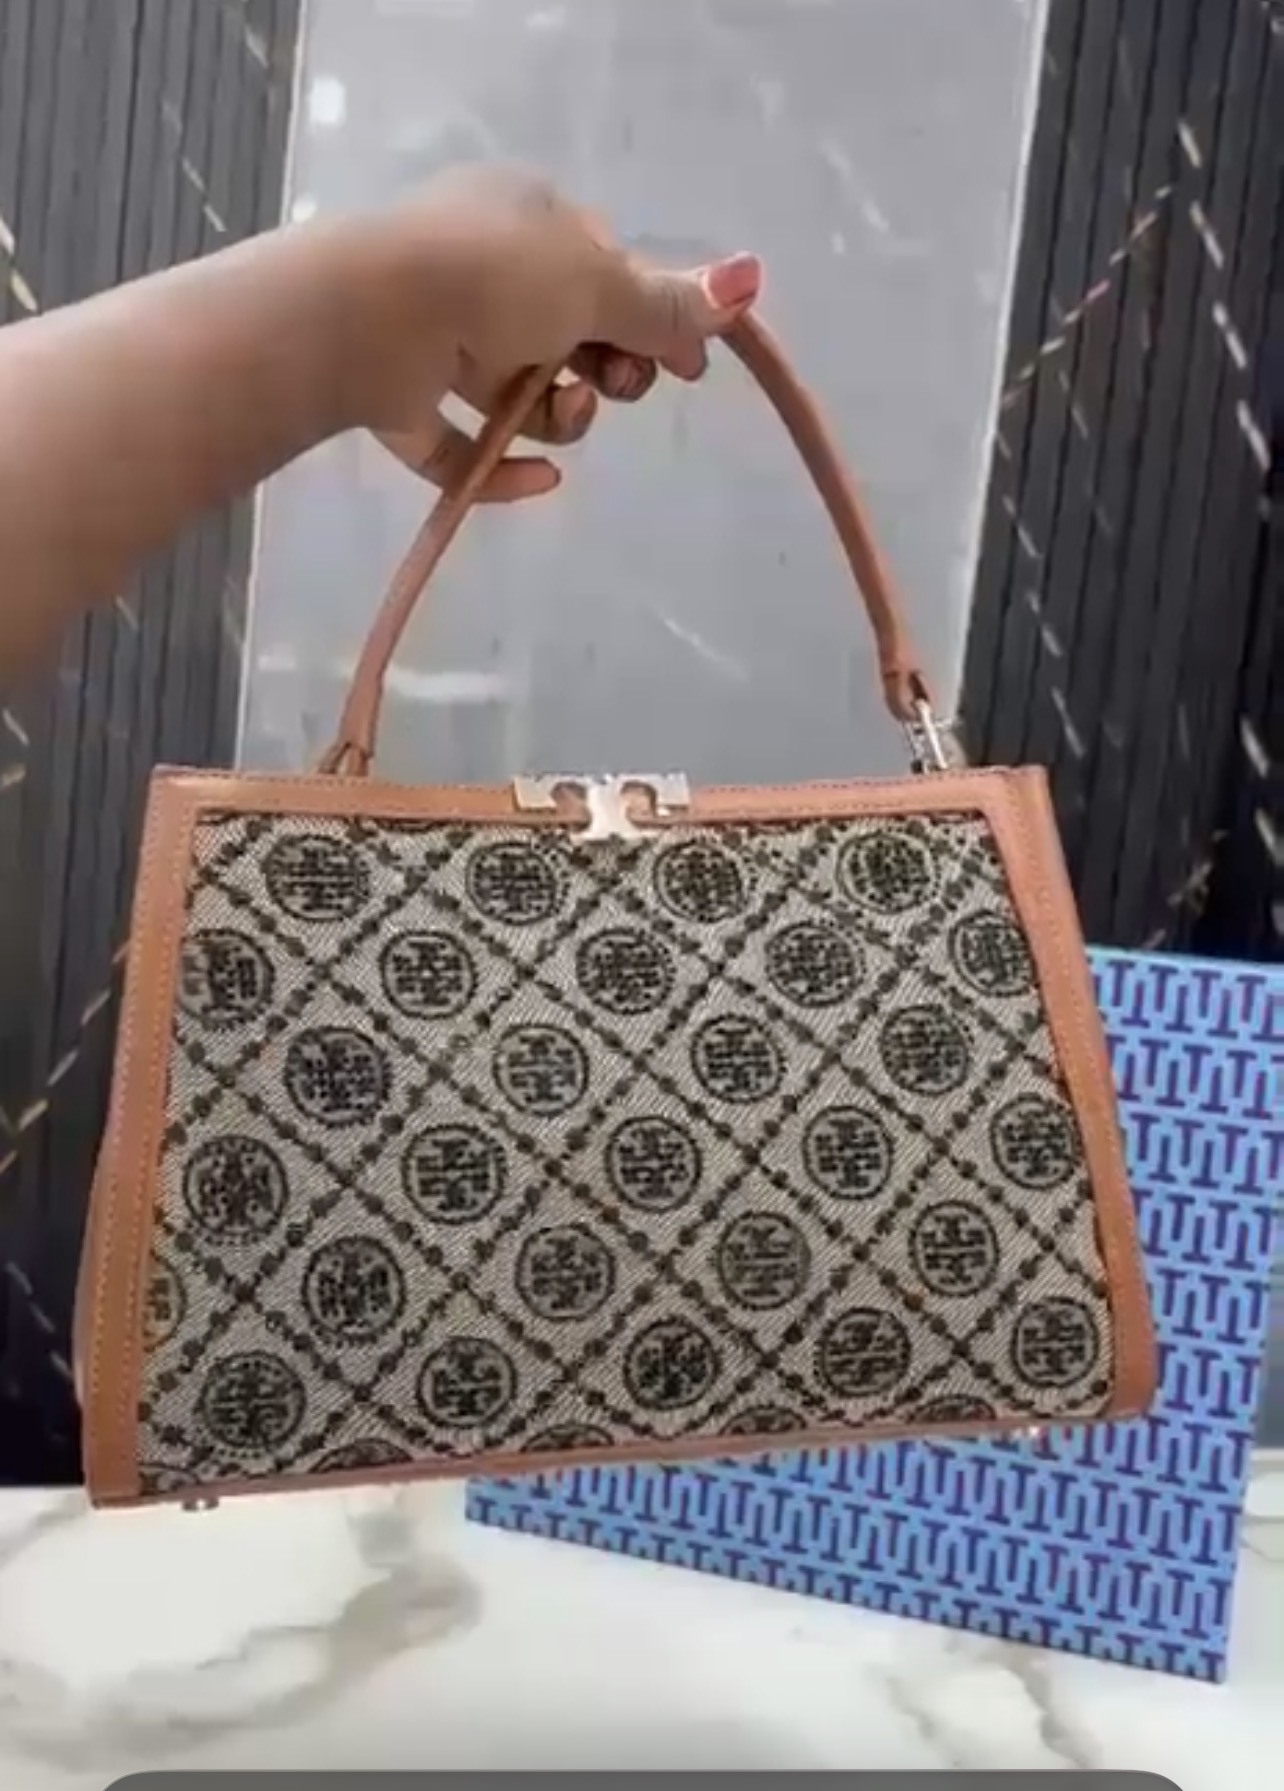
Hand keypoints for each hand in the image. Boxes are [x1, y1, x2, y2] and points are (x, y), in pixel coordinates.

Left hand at [351, 166, 762, 501]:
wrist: (369, 316)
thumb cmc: (493, 277)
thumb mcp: (599, 283)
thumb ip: (667, 302)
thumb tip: (746, 281)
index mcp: (523, 221)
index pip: (601, 272)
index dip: (646, 322)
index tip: (684, 371)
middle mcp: (477, 271)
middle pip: (565, 339)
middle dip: (601, 373)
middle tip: (613, 389)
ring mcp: (432, 337)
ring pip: (517, 397)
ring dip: (555, 419)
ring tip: (558, 418)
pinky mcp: (397, 400)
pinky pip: (460, 447)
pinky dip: (499, 469)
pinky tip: (536, 482)